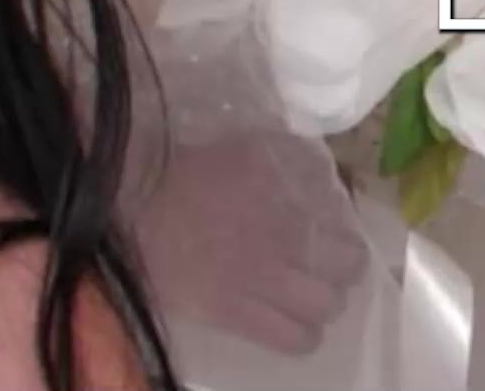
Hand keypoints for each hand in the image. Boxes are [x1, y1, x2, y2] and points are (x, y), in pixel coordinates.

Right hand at [132, 137, 373, 353]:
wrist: (137, 206)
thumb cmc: (191, 173)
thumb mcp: (253, 147)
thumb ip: (296, 159)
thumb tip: (327, 182)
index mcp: (293, 196)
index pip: (346, 224)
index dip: (344, 234)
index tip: (334, 238)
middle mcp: (287, 237)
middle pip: (347, 268)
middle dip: (342, 271)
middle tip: (326, 271)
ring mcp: (261, 278)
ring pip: (326, 306)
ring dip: (324, 304)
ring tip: (311, 301)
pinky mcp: (232, 312)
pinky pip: (289, 337)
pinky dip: (302, 337)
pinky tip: (298, 330)